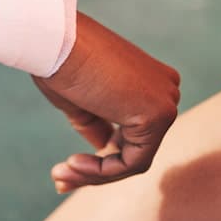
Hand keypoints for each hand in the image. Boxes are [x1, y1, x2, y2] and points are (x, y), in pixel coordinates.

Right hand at [34, 12, 179, 191]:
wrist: (54, 41)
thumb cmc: (59, 62)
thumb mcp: (78, 99)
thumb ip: (96, 123)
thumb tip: (104, 147)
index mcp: (150, 81)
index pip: (132, 132)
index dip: (100, 158)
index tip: (65, 167)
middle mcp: (165, 91)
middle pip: (136, 147)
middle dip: (96, 171)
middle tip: (59, 179)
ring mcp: (166, 102)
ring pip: (136, 159)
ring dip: (95, 175)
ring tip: (60, 174)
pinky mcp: (157, 115)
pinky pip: (134, 161)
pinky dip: (103, 171)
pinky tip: (73, 164)